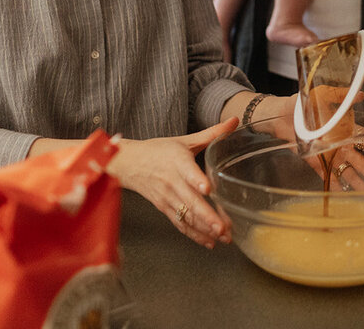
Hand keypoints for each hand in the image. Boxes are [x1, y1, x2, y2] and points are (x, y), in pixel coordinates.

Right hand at [107, 118, 238, 247]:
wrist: (128, 163)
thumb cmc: (159, 150)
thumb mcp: (185, 140)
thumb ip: (212, 133)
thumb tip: (235, 121)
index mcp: (177, 161)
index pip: (187, 171)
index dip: (197, 180)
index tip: (208, 189)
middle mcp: (172, 182)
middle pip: (189, 201)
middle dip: (207, 216)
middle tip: (223, 228)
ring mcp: (167, 198)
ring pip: (186, 216)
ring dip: (204, 229)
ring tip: (223, 237)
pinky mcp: (164, 208)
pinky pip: (180, 224)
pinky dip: (194, 234)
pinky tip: (209, 242)